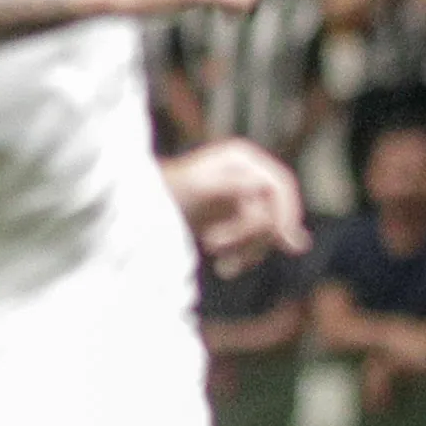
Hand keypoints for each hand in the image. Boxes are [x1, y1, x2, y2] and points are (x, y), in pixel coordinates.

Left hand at [163, 137, 309, 270]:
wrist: (139, 211)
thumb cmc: (162, 194)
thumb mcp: (196, 187)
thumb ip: (232, 184)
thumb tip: (264, 188)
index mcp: (241, 159)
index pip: (280, 185)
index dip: (287, 213)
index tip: (285, 242)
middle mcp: (247, 175)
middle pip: (275, 211)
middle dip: (254, 237)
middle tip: (221, 252)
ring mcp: (244, 198)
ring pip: (268, 232)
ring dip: (247, 252)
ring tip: (220, 263)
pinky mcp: (238, 220)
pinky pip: (257, 243)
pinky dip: (244, 257)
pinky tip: (225, 266)